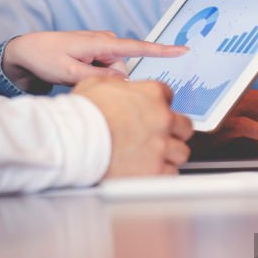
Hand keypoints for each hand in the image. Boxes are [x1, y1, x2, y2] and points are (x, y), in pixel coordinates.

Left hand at [2, 31, 187, 91]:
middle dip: (108, 81)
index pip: (137, 47)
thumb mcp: (69, 73)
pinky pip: (106, 70)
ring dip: (99, 79)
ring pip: (114, 72)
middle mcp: (105, 41)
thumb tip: (124, 83)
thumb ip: (98, 79)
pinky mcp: (97, 51)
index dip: (161, 50)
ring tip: (73, 75)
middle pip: (122, 70)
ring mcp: (101, 45)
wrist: (27, 49)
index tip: (183, 49)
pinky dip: (95, 75)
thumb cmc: (46, 58)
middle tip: (77, 79)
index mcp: (100, 42)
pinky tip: (75, 72)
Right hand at [73, 78, 193, 176]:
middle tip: (158, 136)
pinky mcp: (156, 170)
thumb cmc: (81, 115)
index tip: (152, 112)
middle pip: (184, 126)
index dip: (158, 105)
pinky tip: (149, 169)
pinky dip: (161, 173)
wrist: (74, 142)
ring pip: (181, 151)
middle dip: (173, 131)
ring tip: (153, 155)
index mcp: (151, 94)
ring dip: (169, 154)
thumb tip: (120, 85)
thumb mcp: (96, 84)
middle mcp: (162, 119)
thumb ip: (116, 83)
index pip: (169, 96)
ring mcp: (161, 146)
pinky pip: (171, 173)